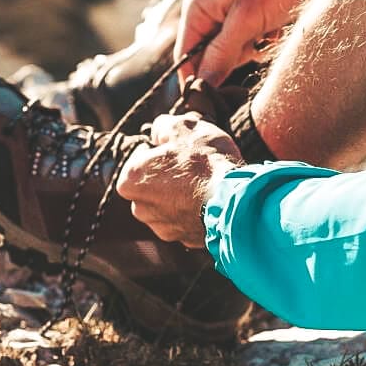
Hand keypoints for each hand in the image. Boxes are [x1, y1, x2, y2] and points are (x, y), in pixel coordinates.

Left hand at [116, 112, 240, 246]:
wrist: (234, 201)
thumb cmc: (205, 162)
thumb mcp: (184, 127)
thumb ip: (163, 126)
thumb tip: (159, 130)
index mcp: (130, 179)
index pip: (138, 158)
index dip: (159, 149)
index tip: (176, 148)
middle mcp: (139, 208)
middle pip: (151, 184)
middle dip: (167, 175)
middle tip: (191, 164)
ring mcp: (162, 227)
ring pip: (168, 205)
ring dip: (180, 195)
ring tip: (204, 183)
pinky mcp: (183, 239)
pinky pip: (185, 220)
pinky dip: (194, 211)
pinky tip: (210, 199)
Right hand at [174, 0, 360, 88]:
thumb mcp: (247, 21)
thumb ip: (221, 55)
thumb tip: (200, 86)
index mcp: (199, 5)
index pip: (185, 55)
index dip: (196, 79)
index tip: (210, 102)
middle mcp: (210, 8)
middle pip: (208, 56)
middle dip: (232, 59)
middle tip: (255, 45)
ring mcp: (230, 11)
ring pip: (231, 52)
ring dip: (251, 50)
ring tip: (269, 32)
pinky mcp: (251, 15)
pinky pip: (248, 43)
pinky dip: (263, 42)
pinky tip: (276, 29)